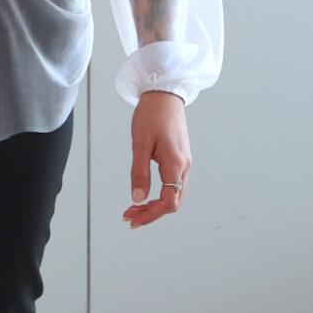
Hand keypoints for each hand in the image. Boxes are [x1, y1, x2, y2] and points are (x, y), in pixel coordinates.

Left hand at [124, 91, 190, 226]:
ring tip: (134, 207)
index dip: (151, 214)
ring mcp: (184, 162)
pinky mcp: (180, 158)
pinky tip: (146, 194)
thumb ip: (139, 172)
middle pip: (173, 202)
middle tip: (129, 215)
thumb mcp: (140, 143)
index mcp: (175, 164)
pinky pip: (173, 184)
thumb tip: (137, 198)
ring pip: (174, 194)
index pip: (168, 202)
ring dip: (155, 204)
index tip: (133, 219)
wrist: (165, 94)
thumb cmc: (152, 115)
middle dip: (151, 213)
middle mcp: (184, 166)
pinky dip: (160, 194)